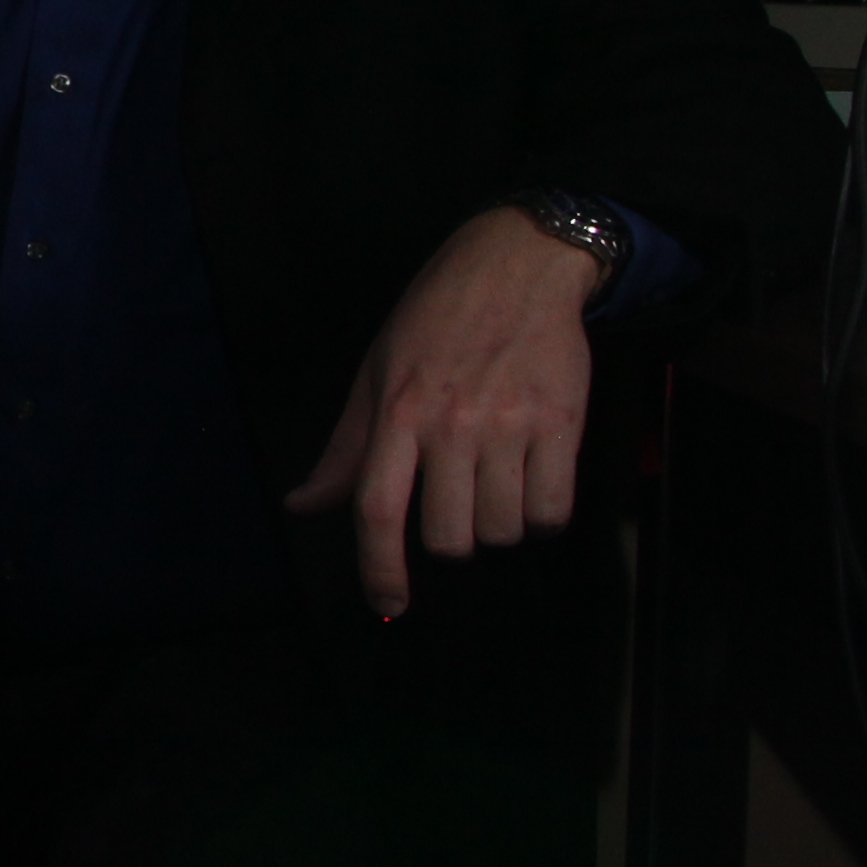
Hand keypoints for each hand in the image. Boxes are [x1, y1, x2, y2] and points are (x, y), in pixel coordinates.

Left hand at [284, 206, 604, 617]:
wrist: (517, 264)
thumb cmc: (435, 319)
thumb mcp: (376, 374)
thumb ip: (345, 451)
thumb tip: (304, 504)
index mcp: (397, 413)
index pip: (378, 510)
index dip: (380, 569)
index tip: (388, 602)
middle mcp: (451, 425)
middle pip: (449, 536)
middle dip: (450, 541)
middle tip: (455, 507)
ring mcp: (510, 426)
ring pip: (503, 530)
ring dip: (498, 525)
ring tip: (494, 485)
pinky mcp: (562, 424)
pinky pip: (553, 510)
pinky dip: (542, 515)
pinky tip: (532, 485)